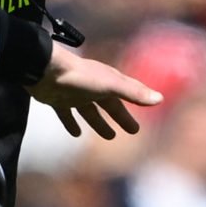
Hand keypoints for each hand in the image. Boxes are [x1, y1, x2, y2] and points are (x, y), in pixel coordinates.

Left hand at [33, 45, 161, 138]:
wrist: (46, 70)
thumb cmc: (81, 77)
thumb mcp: (110, 86)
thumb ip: (133, 93)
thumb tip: (160, 99)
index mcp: (108, 81)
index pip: (129, 91)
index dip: (140, 98)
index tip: (152, 105)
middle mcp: (93, 87)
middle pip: (111, 105)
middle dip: (122, 117)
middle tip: (133, 130)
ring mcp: (75, 94)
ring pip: (91, 111)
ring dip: (100, 123)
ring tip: (109, 136)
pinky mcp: (58, 100)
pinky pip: (67, 114)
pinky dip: (72, 123)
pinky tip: (76, 134)